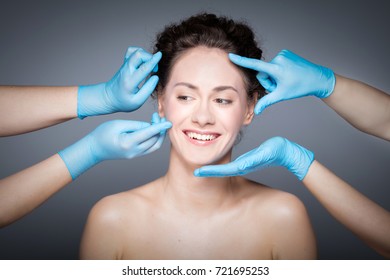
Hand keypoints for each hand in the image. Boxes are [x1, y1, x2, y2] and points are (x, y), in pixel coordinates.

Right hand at [58, 113, 170, 178]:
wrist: (94, 149)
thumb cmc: (102, 134)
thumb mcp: (117, 124)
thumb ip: (135, 125)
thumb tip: (150, 126)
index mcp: (128, 142)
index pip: (149, 133)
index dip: (160, 127)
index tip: (169, 122)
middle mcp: (134, 151)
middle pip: (154, 140)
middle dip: (159, 128)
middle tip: (156, 115)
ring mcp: (135, 155)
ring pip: (154, 146)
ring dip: (158, 134)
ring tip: (155, 122)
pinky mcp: (135, 155)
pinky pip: (150, 148)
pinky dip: (154, 139)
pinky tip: (152, 129)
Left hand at [77, 47, 161, 118]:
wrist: (109, 97)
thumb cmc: (124, 101)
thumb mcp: (137, 101)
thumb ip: (148, 89)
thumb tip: (156, 77)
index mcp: (130, 82)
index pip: (143, 68)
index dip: (152, 61)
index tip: (160, 55)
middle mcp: (126, 71)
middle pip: (138, 55)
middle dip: (150, 57)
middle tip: (154, 69)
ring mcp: (125, 66)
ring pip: (136, 52)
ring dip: (146, 56)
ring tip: (149, 66)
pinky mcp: (125, 63)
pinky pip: (132, 52)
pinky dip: (140, 53)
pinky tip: (143, 61)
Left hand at [194, 136, 313, 179]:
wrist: (287, 152)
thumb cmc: (277, 150)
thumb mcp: (263, 152)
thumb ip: (252, 159)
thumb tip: (241, 165)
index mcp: (244, 165)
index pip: (223, 170)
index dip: (210, 172)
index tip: (198, 173)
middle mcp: (242, 166)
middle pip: (221, 171)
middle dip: (208, 172)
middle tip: (194, 172)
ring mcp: (244, 164)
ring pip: (224, 169)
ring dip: (213, 169)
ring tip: (200, 168)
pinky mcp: (247, 161)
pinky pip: (230, 165)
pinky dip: (221, 166)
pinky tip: (216, 164)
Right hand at [229, 50, 334, 113]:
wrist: (317, 78)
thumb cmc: (300, 86)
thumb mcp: (282, 95)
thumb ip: (266, 102)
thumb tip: (256, 111)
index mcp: (276, 69)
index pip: (255, 65)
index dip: (241, 61)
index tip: (231, 56)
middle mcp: (278, 59)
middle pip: (263, 72)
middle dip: (268, 81)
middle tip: (280, 86)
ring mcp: (283, 54)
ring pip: (269, 69)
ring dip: (274, 76)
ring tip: (286, 80)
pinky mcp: (286, 53)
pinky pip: (275, 64)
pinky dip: (279, 70)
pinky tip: (289, 74)